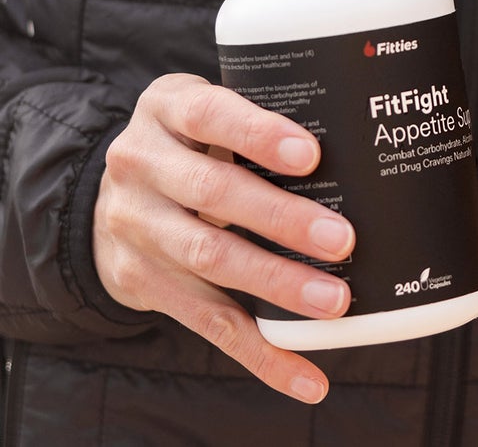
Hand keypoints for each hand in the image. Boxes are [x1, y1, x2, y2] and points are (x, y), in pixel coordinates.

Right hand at [94, 73, 356, 404]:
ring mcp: (137, 228)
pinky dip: (261, 355)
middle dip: (283, 220)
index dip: (259, 134)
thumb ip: (262, 115)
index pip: (210, 115)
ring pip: (211, 261)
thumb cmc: (192, 140)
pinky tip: (308, 377)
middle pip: (213, 194)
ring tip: (335, 303)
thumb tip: (366, 140)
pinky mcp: (143, 284)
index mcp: (166, 108)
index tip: (312, 155)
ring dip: (277, 285)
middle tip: (344, 239)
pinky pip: (206, 322)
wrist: (103, 193)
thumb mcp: (207, 109)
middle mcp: (141, 166)